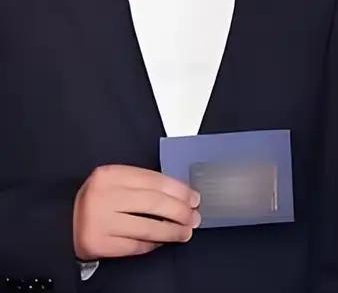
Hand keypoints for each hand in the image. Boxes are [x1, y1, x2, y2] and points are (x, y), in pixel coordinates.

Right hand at [73, 165, 200, 260]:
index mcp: (110, 175)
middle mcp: (104, 196)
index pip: (155, 181)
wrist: (60, 221)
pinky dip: (152, 244)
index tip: (194, 198)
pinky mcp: (97, 243)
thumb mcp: (115, 182)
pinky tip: (162, 241)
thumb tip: (181, 196)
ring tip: (185, 232)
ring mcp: (99, 221)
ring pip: (147, 227)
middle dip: (180, 211)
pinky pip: (134, 245)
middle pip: (154, 203)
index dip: (179, 191)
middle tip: (194, 217)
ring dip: (172, 231)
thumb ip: (142, 184)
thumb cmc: (95, 200)